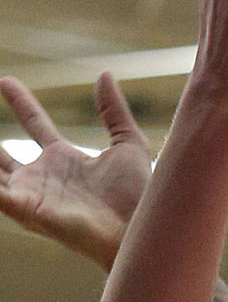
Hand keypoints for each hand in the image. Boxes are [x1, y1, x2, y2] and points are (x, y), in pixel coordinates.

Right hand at [0, 73, 150, 269]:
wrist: (139, 226)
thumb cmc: (137, 194)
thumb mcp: (128, 143)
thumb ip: (114, 111)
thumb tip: (105, 74)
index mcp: (63, 159)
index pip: (35, 124)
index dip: (20, 102)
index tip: (5, 80)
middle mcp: (42, 177)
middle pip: (1, 152)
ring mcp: (31, 194)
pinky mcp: (27, 210)